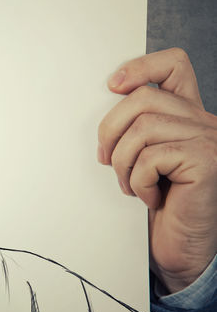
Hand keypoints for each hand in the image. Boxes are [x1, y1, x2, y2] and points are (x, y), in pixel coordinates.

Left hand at [98, 47, 216, 292]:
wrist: (179, 247)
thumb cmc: (158, 203)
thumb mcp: (141, 156)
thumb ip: (134, 126)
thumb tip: (106, 99)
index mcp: (187, 114)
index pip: (173, 64)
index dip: (140, 66)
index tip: (111, 86)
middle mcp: (204, 121)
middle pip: (143, 98)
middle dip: (110, 130)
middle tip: (106, 160)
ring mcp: (210, 140)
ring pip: (142, 129)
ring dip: (123, 162)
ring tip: (130, 185)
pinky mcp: (208, 162)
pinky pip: (152, 157)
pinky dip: (139, 181)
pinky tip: (149, 197)